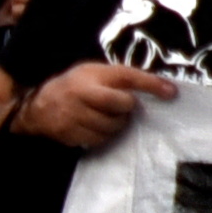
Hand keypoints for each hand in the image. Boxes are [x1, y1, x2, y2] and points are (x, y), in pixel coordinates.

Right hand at [15, 60, 176, 153]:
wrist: (39, 106)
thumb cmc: (77, 86)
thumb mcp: (96, 73)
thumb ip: (122, 79)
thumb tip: (162, 88)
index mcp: (91, 76)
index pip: (127, 77)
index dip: (151, 84)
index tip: (172, 92)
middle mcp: (81, 94)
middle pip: (120, 105)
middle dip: (128, 108)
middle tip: (124, 107)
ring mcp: (73, 116)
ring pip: (111, 126)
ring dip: (118, 124)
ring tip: (110, 117)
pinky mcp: (69, 133)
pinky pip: (98, 139)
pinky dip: (104, 135)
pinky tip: (98, 127)